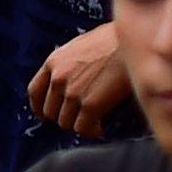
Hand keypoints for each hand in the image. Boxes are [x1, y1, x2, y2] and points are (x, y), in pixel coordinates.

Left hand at [27, 24, 130, 138]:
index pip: (35, 92)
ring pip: (66, 122)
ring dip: (79, 124)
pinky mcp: (90, 105)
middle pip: (50, 111)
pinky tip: (101, 127)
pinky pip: (83, 128)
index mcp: (54, 62)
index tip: (46, 114)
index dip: (40, 107)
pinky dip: (91, 130)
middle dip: (63, 117)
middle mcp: (58, 78)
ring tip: (93, 121)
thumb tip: (70, 78)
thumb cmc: (116, 40)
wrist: (136, 41)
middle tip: (79, 117)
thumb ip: (69, 63)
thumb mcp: (82, 45)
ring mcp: (73, 93)